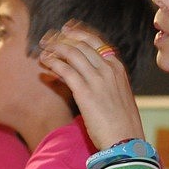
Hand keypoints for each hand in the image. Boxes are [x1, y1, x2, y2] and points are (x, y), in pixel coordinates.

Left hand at [38, 20, 144, 149]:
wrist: (126, 139)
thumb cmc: (122, 123)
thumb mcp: (117, 96)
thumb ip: (104, 83)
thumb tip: (85, 79)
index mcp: (118, 69)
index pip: (97, 42)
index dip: (79, 34)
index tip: (66, 30)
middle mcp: (108, 69)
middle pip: (82, 45)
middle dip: (63, 39)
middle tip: (49, 38)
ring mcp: (97, 79)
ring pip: (72, 54)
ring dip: (55, 48)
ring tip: (43, 47)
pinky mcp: (85, 92)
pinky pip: (65, 70)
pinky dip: (53, 63)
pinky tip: (44, 62)